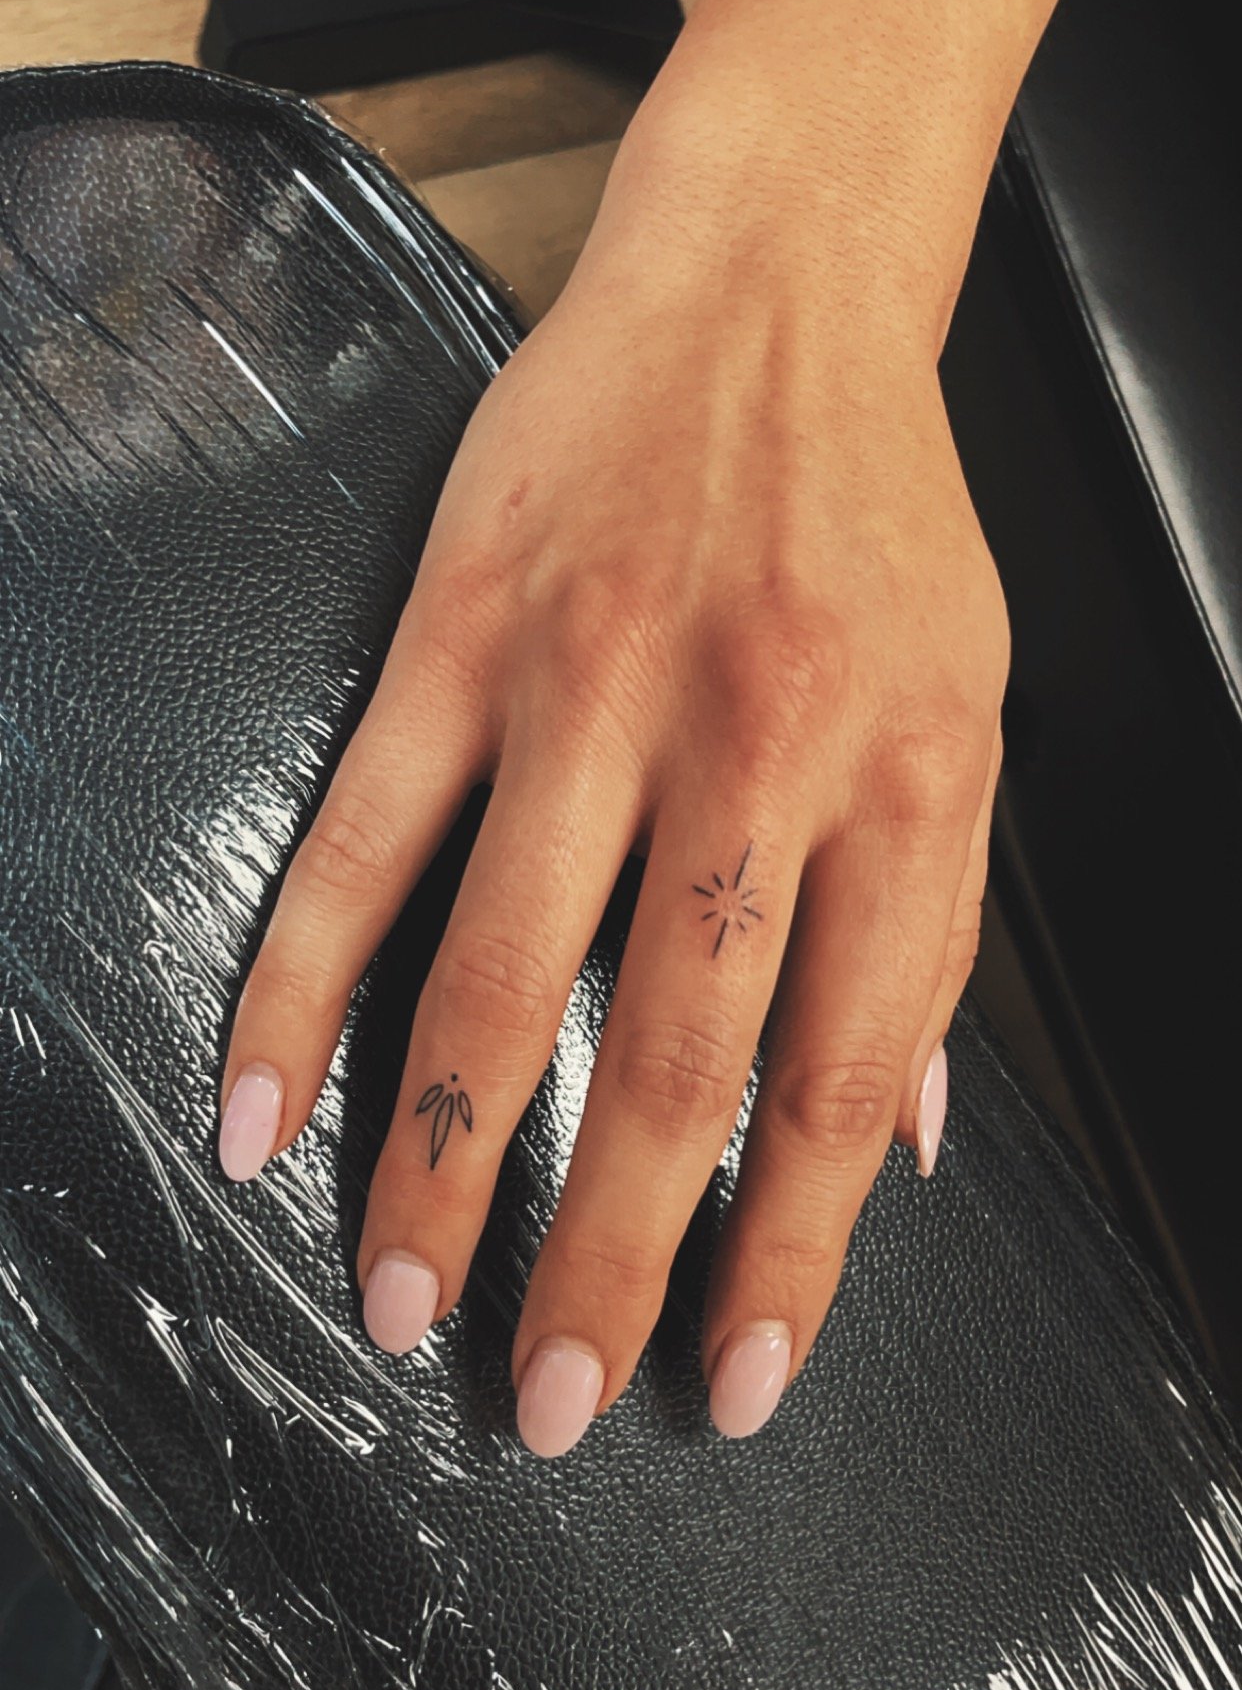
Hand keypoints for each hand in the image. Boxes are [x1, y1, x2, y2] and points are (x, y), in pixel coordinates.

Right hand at [217, 118, 1009, 1455]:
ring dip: (443, 1166)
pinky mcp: (459, 633)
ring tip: (405, 1304)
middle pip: (668, 1057)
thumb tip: (905, 1132)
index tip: (734, 1378)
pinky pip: (361, 840)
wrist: (773, 287)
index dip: (787, 1252)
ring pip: (498, 975)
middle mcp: (754, 745)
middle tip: (551, 1402)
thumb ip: (928, 926)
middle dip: (609, 1260)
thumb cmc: (873, 515)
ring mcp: (591, 685)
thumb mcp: (968, 709)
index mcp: (905, 780)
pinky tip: (256, 1108)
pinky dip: (298, 987)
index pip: (844, 1075)